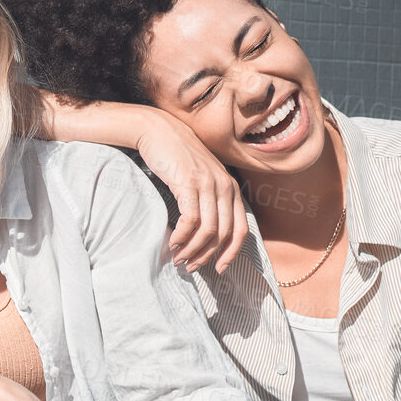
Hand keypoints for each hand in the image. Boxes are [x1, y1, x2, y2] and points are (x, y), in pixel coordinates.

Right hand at [134, 111, 246, 273]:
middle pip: (224, 234)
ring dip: (192, 250)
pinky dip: (182, 236)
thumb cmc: (177, 157)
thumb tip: (207, 232)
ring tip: (179, 259)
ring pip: (208, 231)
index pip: (241, 230)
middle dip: (207, 256)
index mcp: (231, 188)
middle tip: (190, 267)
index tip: (218, 270)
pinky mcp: (189, 183)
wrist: (159, 131)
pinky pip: (190, 220)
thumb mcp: (202, 177)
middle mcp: (225, 187)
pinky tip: (172, 242)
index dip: (231, 254)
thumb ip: (210, 199)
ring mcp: (208, 184)